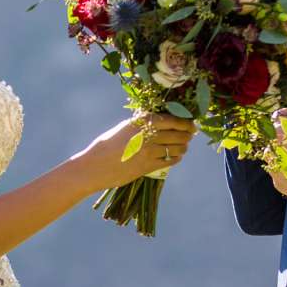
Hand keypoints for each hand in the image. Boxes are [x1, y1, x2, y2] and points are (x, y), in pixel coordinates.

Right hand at [81, 112, 196, 189]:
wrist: (94, 167)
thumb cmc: (106, 145)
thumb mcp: (124, 127)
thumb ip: (142, 123)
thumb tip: (160, 120)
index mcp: (142, 120)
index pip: (172, 119)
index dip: (185, 122)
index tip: (191, 124)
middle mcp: (148, 134)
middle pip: (178, 134)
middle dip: (187, 135)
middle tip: (191, 135)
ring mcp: (150, 151)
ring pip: (176, 148)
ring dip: (183, 147)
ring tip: (184, 146)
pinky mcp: (149, 166)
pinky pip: (169, 161)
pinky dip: (176, 158)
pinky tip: (176, 157)